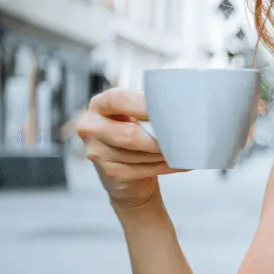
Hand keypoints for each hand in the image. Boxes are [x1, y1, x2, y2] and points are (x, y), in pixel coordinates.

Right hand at [75, 88, 184, 208]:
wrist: (127, 174)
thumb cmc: (135, 135)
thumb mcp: (135, 115)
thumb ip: (147, 107)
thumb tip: (179, 104)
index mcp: (99, 105)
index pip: (118, 100)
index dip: (143, 105)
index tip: (167, 109)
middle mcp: (91, 127)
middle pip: (130, 134)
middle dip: (160, 137)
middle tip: (183, 135)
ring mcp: (97, 152)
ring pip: (139, 154)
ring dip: (166, 153)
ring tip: (183, 148)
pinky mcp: (109, 173)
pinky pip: (144, 169)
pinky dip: (167, 165)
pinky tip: (179, 162)